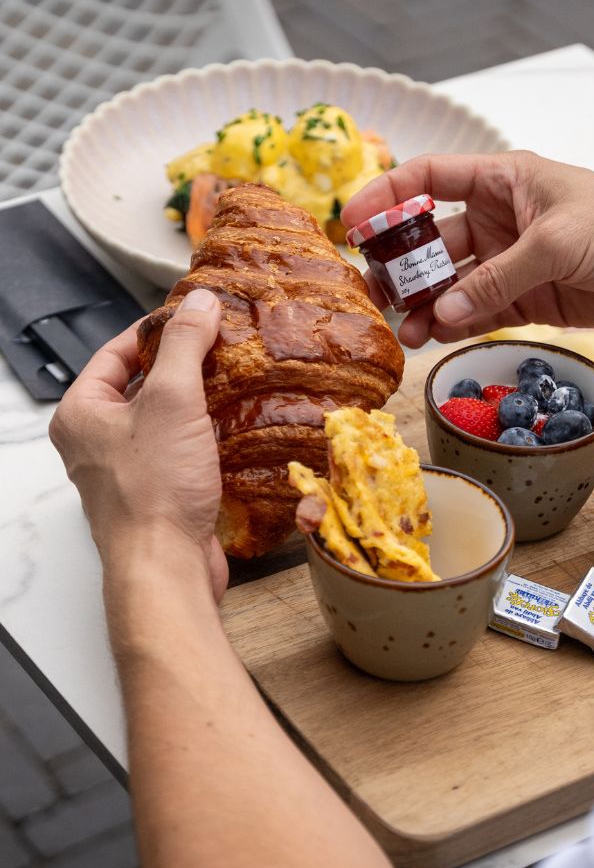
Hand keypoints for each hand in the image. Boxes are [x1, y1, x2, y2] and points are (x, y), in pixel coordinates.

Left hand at [50, 289, 227, 601]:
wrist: (167, 564)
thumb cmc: (155, 488)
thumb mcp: (174, 399)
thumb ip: (185, 345)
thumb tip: (199, 303)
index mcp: (82, 413)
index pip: (118, 351)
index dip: (159, 330)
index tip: (197, 316)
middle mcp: (97, 440)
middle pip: (144, 383)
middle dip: (186, 364)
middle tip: (224, 345)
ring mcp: (127, 468)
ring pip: (166, 417)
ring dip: (201, 399)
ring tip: (238, 378)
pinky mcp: (158, 491)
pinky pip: (182, 448)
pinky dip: (207, 433)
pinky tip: (238, 424)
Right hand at [340, 151, 593, 346]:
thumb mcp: (556, 242)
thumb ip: (498, 278)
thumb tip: (440, 312)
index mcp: (502, 180)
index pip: (428, 179)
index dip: (386, 197)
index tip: (352, 224)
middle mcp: (500, 219)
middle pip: (434, 241)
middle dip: (403, 266)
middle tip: (376, 294)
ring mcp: (514, 261)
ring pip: (454, 283)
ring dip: (426, 305)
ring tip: (404, 330)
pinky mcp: (532, 299)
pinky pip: (481, 311)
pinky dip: (457, 324)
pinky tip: (435, 336)